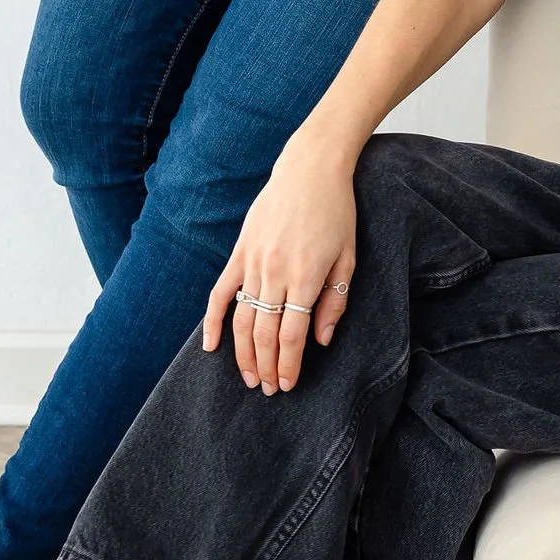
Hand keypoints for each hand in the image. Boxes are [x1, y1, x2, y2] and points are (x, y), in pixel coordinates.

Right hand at [202, 134, 359, 392]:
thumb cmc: (336, 212)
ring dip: (243, 353)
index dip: (288, 364)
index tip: (287, 385)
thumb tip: (321, 340)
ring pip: (242, 318)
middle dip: (265, 366)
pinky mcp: (240, 251)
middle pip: (264, 333)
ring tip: (248, 377)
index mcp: (306, 275)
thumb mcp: (348, 257)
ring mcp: (253, 261)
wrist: (310, 169)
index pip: (291, 334)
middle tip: (267, 390)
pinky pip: (221, 292)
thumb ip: (334, 301)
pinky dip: (212, 321)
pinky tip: (210, 346)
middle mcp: (275, 272)